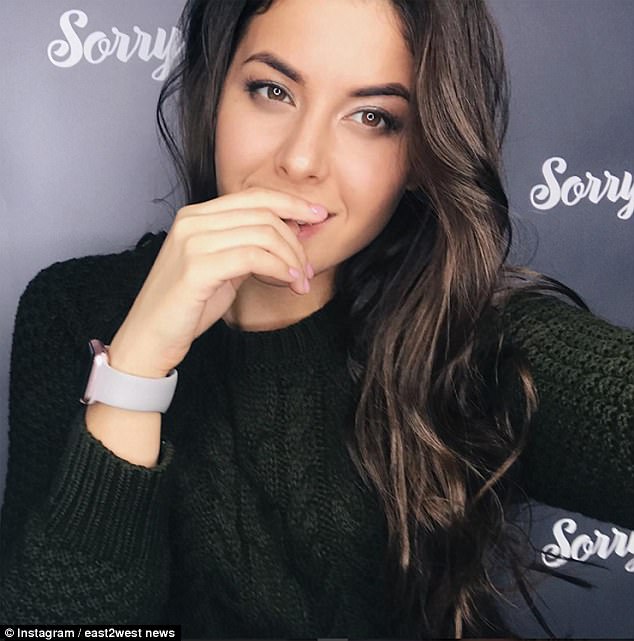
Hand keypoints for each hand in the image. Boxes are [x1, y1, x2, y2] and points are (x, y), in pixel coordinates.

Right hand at [108, 188, 327, 377]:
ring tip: (300, 281)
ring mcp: (192, 242)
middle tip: (307, 269)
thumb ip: (247, 247)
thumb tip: (288, 234)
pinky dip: (278, 267)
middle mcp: (192, 221)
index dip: (291, 203)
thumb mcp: (222, 268)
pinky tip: (288, 281)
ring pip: (262, 234)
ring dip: (291, 258)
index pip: (254, 196)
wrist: (150, 337)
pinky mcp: (196, 268)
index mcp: (196, 216)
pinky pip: (252, 257)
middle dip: (295, 240)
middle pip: (263, 213)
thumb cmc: (188, 306)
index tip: (318, 216)